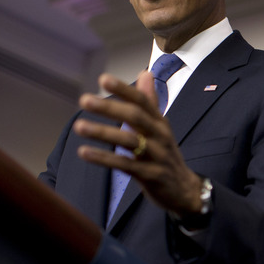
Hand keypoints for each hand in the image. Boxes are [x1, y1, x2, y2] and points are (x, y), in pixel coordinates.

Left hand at [73, 72, 203, 216]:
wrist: (185, 190)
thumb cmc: (165, 155)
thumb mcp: (160, 127)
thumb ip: (150, 101)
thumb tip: (145, 73)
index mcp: (160, 122)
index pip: (142, 101)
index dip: (124, 89)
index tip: (103, 79)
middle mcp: (160, 136)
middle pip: (136, 117)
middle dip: (110, 108)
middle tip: (84, 99)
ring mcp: (157, 156)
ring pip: (130, 141)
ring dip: (103, 133)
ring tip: (79, 126)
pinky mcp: (151, 176)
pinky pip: (126, 165)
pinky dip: (104, 159)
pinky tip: (84, 152)